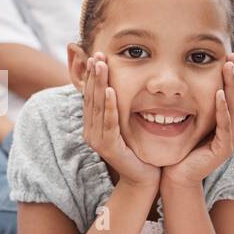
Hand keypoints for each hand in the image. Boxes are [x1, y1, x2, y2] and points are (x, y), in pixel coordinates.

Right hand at [82, 53, 159, 188]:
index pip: (90, 95)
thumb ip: (119, 109)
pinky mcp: (108, 147)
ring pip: (97, 106)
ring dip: (99, 84)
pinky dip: (109, 105)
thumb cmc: (137, 151)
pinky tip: (110, 90)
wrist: (143, 178)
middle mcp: (90, 131)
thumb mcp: (126, 125)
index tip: (96, 56)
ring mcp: (97, 139)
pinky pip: (108, 122)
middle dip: (94, 74)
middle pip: (91, 97)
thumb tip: (117, 86)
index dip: (92, 76)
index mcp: (93, 125)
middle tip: (97, 54)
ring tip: (100, 65)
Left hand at [162, 52, 233, 189]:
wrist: (175, 177)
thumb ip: (191, 104)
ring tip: (229, 67)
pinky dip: (222, 108)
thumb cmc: (179, 149)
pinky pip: (224, 125)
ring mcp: (229, 139)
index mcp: (224, 121)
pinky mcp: (224, 149)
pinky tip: (220, 94)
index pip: (232, 92)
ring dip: (232, 85)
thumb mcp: (187, 121)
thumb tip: (184, 81)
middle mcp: (230, 128)